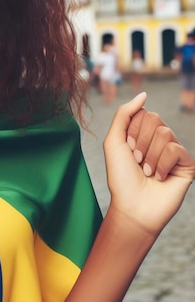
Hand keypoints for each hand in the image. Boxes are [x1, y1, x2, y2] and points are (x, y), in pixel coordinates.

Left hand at [103, 92, 194, 235]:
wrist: (133, 207)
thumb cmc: (121, 177)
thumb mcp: (114, 141)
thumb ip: (124, 114)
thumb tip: (144, 94)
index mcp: (143, 133)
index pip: (143, 113)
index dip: (131, 131)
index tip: (127, 150)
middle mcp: (160, 140)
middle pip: (155, 119)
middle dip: (140, 141)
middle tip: (137, 161)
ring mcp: (175, 152)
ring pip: (165, 133)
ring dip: (149, 155)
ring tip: (147, 172)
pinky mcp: (187, 165)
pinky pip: (175, 149)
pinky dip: (162, 163)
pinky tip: (159, 178)